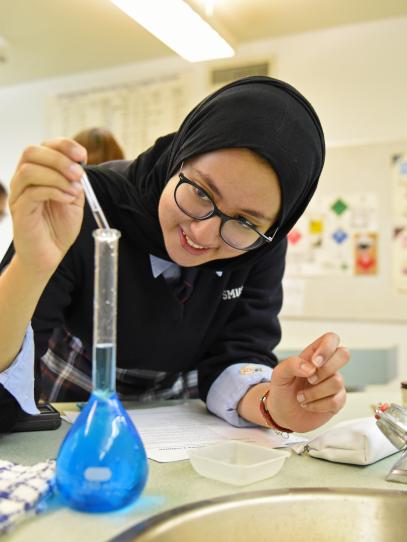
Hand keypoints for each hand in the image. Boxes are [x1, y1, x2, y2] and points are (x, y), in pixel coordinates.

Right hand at [9, 138, 86, 275]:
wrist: (49, 255)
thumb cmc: (59, 228)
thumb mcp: (73, 199)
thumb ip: (75, 181)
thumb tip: (79, 166)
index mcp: (37, 173)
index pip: (44, 146)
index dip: (64, 145)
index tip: (83, 156)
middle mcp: (23, 180)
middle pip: (31, 152)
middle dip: (59, 158)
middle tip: (79, 174)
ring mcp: (19, 195)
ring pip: (29, 170)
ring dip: (57, 176)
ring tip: (74, 190)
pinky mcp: (20, 211)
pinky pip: (32, 192)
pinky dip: (54, 192)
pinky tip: (68, 200)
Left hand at [268, 332, 348, 432]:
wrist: (282, 414)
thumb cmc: (282, 389)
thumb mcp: (278, 375)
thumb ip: (291, 364)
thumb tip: (311, 368)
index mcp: (314, 355)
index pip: (331, 339)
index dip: (327, 348)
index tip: (314, 363)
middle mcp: (327, 366)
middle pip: (344, 354)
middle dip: (325, 369)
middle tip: (309, 379)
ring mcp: (334, 383)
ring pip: (337, 381)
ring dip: (314, 392)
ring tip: (301, 397)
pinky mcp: (337, 401)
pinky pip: (336, 401)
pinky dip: (318, 405)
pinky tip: (308, 405)